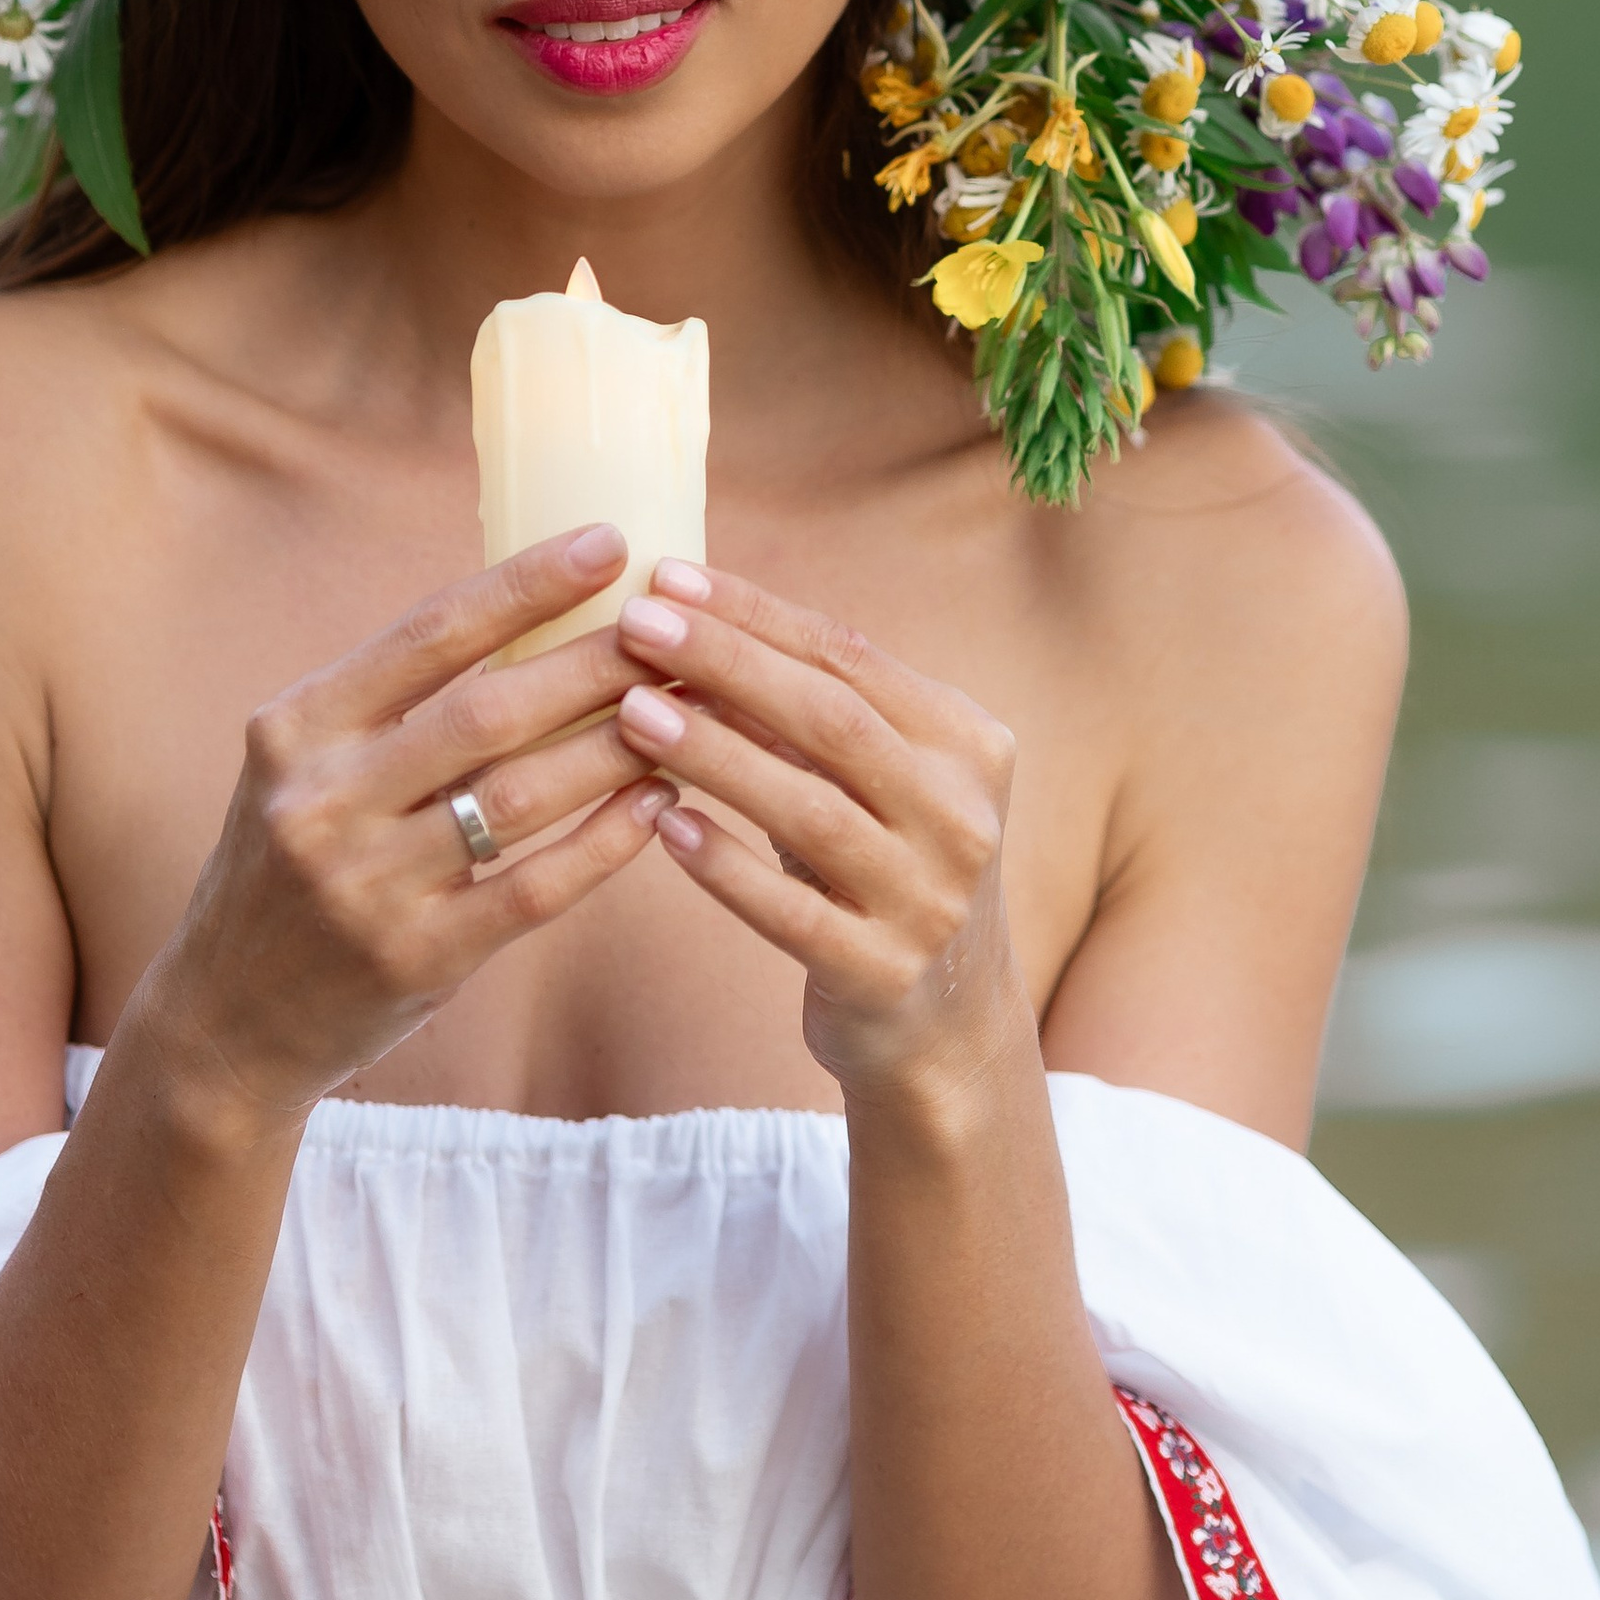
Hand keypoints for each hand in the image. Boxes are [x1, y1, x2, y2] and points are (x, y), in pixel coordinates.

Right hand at [140, 525, 674, 1124]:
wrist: (228, 1019)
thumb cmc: (292, 866)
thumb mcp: (307, 768)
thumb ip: (392, 705)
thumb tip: (536, 615)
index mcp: (296, 729)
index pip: (429, 633)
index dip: (525, 585)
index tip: (609, 543)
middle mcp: (322, 800)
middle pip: (488, 710)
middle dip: (597, 662)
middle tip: (678, 629)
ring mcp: (366, 886)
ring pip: (520, 797)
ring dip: (616, 747)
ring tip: (688, 710)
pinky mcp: (414, 960)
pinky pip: (532, 889)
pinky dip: (603, 842)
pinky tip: (656, 805)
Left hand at [612, 565, 1026, 1109]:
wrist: (948, 1023)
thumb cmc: (885, 866)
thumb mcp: (876, 781)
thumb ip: (811, 711)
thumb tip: (691, 618)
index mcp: (967, 744)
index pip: (850, 656)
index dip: (756, 613)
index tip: (669, 576)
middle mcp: (961, 816)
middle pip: (833, 719)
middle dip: (728, 663)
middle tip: (636, 624)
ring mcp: (928, 900)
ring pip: (810, 810)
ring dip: (714, 753)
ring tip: (632, 711)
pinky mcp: (883, 974)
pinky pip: (792, 913)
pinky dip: (726, 866)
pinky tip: (663, 827)